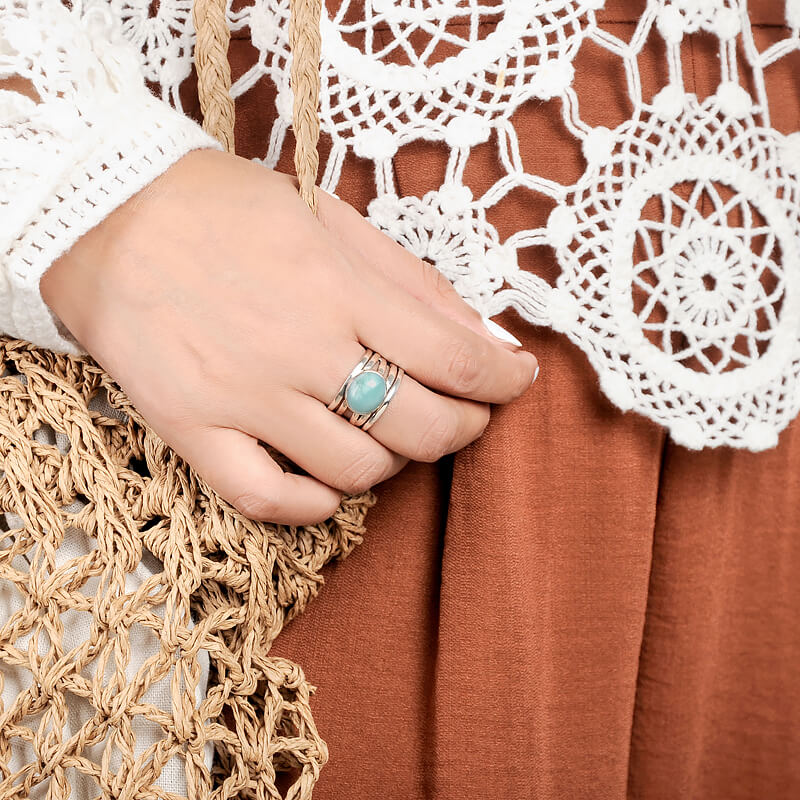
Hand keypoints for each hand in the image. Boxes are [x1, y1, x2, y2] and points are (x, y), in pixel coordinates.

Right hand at [40, 150, 537, 524]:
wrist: (107, 216)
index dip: (503, 381)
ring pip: (356, 471)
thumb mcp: (330, 219)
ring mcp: (244, 396)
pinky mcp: (193, 428)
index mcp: (339, 288)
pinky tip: (330, 483)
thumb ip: (413, 282)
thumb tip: (486, 337)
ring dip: (393, 462)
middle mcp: (300, 349)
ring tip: (388, 435)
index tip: (516, 382)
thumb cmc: (226, 208)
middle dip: (464, 429)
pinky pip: (268, 498)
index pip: (455, 358)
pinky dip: (315, 504)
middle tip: (466, 415)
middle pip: (420, 426)